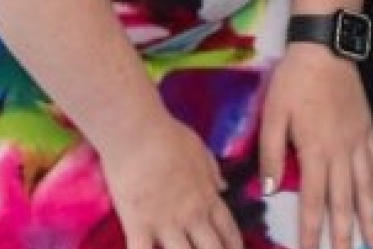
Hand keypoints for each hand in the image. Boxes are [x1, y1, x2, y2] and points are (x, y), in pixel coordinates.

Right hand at [99, 114, 243, 248]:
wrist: (138, 133)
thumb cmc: (168, 135)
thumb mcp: (199, 150)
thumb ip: (212, 172)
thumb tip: (223, 188)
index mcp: (207, 196)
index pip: (228, 229)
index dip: (234, 245)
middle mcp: (191, 215)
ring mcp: (166, 223)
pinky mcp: (138, 226)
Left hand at [258, 47, 372, 248]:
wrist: (326, 47)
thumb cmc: (294, 81)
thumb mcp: (273, 114)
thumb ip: (272, 154)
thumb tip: (272, 191)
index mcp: (316, 151)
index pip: (315, 201)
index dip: (312, 231)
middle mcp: (342, 152)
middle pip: (345, 201)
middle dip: (346, 234)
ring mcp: (359, 141)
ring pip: (367, 187)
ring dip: (371, 216)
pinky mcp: (368, 128)